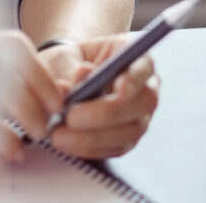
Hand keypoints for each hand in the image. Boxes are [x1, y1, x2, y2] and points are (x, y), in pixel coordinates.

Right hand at [0, 29, 65, 163]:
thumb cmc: (10, 73)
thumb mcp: (29, 65)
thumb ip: (53, 73)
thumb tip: (79, 81)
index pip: (16, 50)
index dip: (39, 78)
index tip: (58, 105)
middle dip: (23, 108)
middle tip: (42, 131)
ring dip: (1, 131)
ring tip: (20, 149)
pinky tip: (3, 152)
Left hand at [39, 33, 159, 159]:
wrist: (64, 80)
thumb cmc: (69, 62)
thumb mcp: (66, 56)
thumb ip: (73, 66)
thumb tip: (82, 74)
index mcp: (134, 58)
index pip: (144, 66)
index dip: (136, 79)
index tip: (120, 89)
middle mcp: (145, 88)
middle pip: (143, 103)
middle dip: (107, 113)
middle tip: (71, 116)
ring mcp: (140, 117)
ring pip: (130, 131)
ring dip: (94, 136)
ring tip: (60, 135)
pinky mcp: (127, 139)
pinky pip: (116, 148)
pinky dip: (90, 148)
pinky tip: (67, 143)